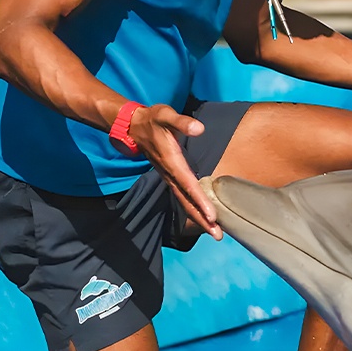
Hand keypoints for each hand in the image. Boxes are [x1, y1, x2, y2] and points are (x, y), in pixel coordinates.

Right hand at [129, 104, 221, 239]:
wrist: (133, 126)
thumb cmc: (152, 120)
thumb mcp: (165, 115)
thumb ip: (181, 122)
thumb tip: (199, 128)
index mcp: (172, 162)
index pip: (188, 185)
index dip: (200, 201)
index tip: (212, 216)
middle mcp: (170, 174)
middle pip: (186, 201)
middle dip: (201, 219)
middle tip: (217, 235)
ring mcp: (169, 177)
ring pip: (184, 202)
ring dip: (198, 218)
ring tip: (214, 232)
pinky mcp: (170, 177)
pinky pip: (183, 197)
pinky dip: (193, 208)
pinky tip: (203, 216)